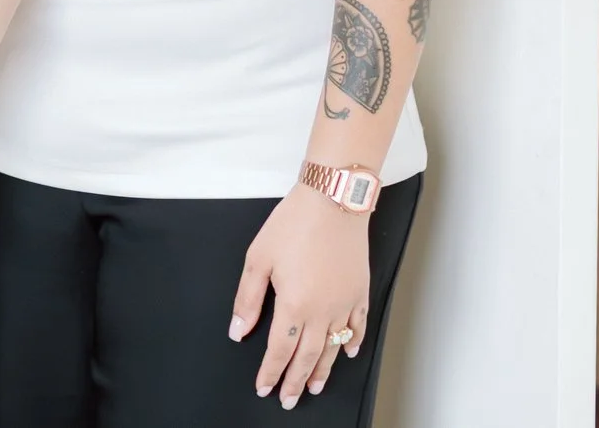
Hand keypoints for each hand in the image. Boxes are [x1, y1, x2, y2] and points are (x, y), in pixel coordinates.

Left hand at [231, 185, 370, 408]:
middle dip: (295, 381)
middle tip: (289, 399)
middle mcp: (322, 311)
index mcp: (294, 305)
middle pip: (307, 356)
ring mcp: (344, 303)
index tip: (263, 388)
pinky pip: (358, 325)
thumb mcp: (258, 258)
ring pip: (333, 347)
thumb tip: (238, 331)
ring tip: (316, 387)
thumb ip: (248, 299)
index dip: (270, 372)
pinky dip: (353, 342)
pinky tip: (348, 353)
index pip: (279, 350)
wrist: (333, 200)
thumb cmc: (293, 224)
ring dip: (323, 370)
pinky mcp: (360, 291)